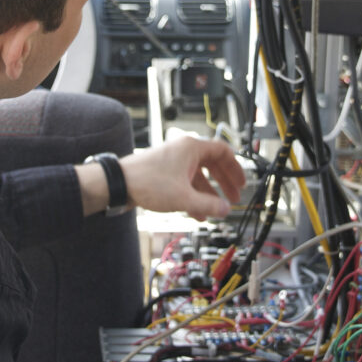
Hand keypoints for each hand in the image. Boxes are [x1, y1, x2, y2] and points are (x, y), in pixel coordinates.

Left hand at [120, 136, 244, 220]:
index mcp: (192, 148)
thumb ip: (208, 204)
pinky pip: (186, 182)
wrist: (119, 184)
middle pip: (213, 164)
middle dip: (224, 183)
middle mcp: (184, 151)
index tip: (241, 183)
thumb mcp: (184, 197)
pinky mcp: (165, 172)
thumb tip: (225, 210)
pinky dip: (193, 195)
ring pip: (198, 176)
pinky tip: (197, 213)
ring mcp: (174, 161)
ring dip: (208, 193)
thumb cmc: (148, 182)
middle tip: (233, 197)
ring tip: (215, 210)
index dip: (235, 168)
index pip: (223, 151)